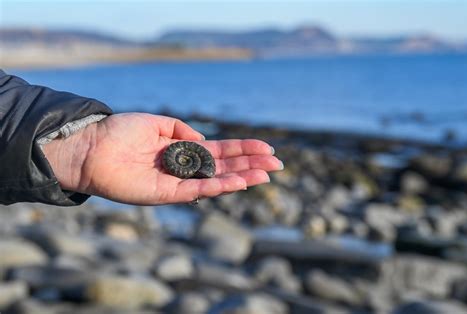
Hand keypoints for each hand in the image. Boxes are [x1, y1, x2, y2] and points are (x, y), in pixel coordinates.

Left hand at [43, 113, 282, 204]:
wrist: (91, 146)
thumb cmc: (120, 132)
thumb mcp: (157, 123)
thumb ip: (182, 130)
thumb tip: (203, 140)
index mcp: (183, 150)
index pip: (221, 152)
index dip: (244, 150)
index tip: (266, 148)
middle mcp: (184, 168)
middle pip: (225, 168)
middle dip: (251, 165)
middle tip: (277, 164)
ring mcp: (177, 182)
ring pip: (216, 181)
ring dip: (242, 178)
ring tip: (266, 174)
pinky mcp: (165, 194)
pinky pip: (196, 190)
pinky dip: (218, 187)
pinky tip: (238, 182)